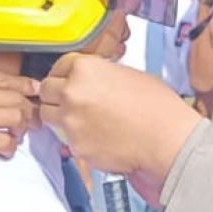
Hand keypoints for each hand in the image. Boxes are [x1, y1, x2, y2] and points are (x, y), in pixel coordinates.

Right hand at [0, 60, 38, 190]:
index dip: (21, 85)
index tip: (32, 91)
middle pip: (11, 94)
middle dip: (27, 107)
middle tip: (33, 117)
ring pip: (12, 115)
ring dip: (21, 127)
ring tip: (18, 134)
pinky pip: (2, 141)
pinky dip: (9, 147)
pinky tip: (6, 149)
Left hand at [37, 53, 199, 204]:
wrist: (166, 139)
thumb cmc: (157, 107)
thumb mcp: (130, 75)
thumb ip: (103, 74)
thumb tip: (95, 80)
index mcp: (86, 69)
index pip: (59, 65)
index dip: (64, 73)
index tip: (67, 80)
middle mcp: (72, 92)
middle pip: (45, 90)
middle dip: (56, 95)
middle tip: (71, 101)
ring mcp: (71, 121)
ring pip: (48, 115)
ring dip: (60, 116)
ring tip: (83, 120)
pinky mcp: (76, 146)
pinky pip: (67, 140)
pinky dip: (79, 139)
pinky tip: (100, 138)